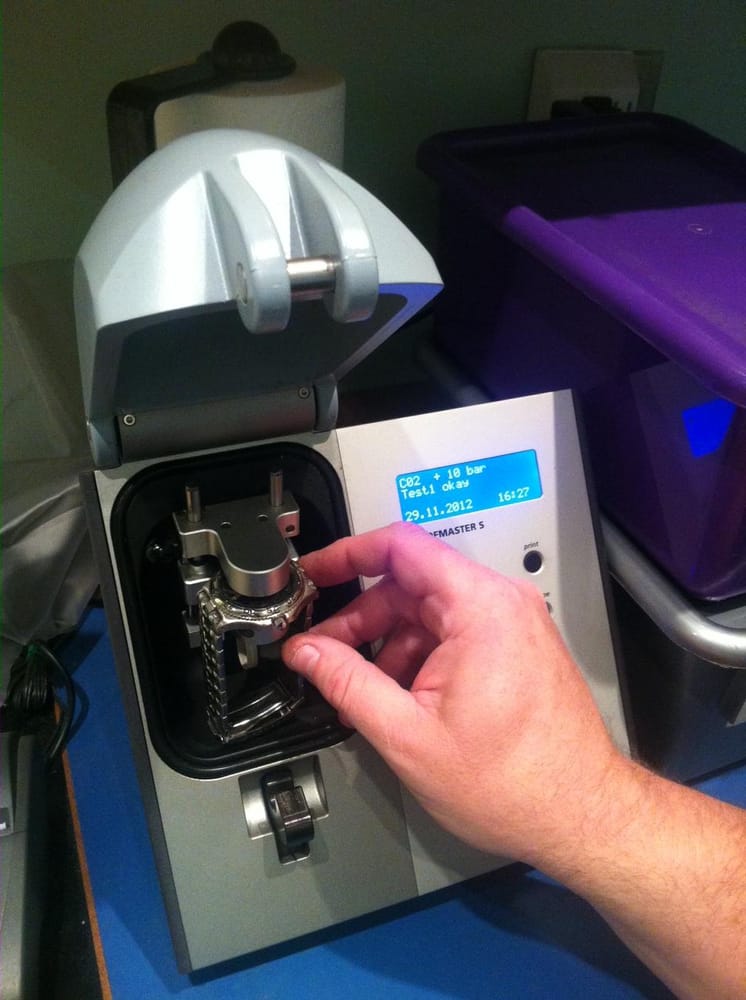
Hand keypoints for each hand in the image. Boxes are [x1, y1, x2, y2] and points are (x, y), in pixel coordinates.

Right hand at [282, 522, 622, 865]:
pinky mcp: (517, 646)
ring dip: (389, 644)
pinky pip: (454, 632)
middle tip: (322, 653)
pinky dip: (420, 656)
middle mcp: (502, 603)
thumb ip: (347, 683)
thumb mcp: (408, 735)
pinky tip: (400, 698)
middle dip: (361, 618)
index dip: (347, 553)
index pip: (401, 545)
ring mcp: (513, 623)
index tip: (315, 571)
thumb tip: (305, 652)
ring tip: (363, 692)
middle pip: (411, 583)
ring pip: (430, 611)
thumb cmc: (514, 784)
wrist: (580, 816)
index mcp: (480, 607)